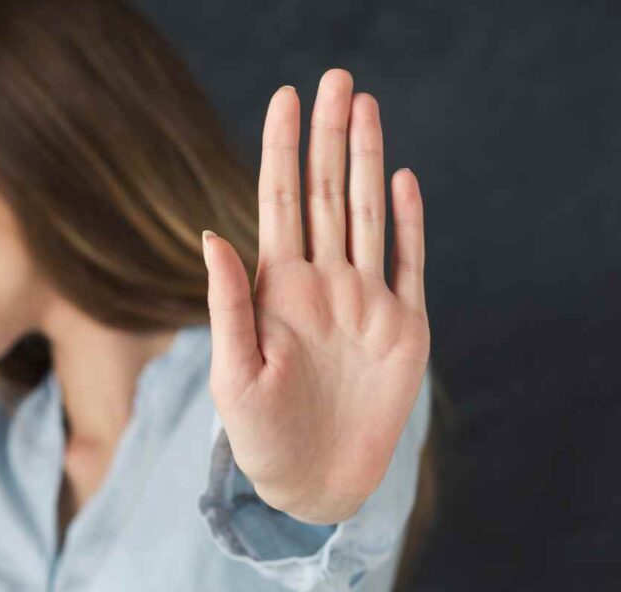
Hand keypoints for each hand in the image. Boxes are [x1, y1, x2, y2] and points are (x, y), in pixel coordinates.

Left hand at [200, 68, 429, 524]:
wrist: (315, 485)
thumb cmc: (260, 436)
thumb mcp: (232, 372)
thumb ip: (228, 302)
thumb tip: (211, 234)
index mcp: (278, 290)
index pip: (281, 202)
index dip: (282, 150)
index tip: (283, 98)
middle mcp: (323, 284)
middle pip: (328, 194)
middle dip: (329, 135)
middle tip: (335, 77)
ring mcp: (366, 302)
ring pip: (367, 215)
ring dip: (367, 161)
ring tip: (365, 107)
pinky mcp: (404, 329)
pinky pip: (409, 264)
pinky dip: (408, 223)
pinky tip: (402, 179)